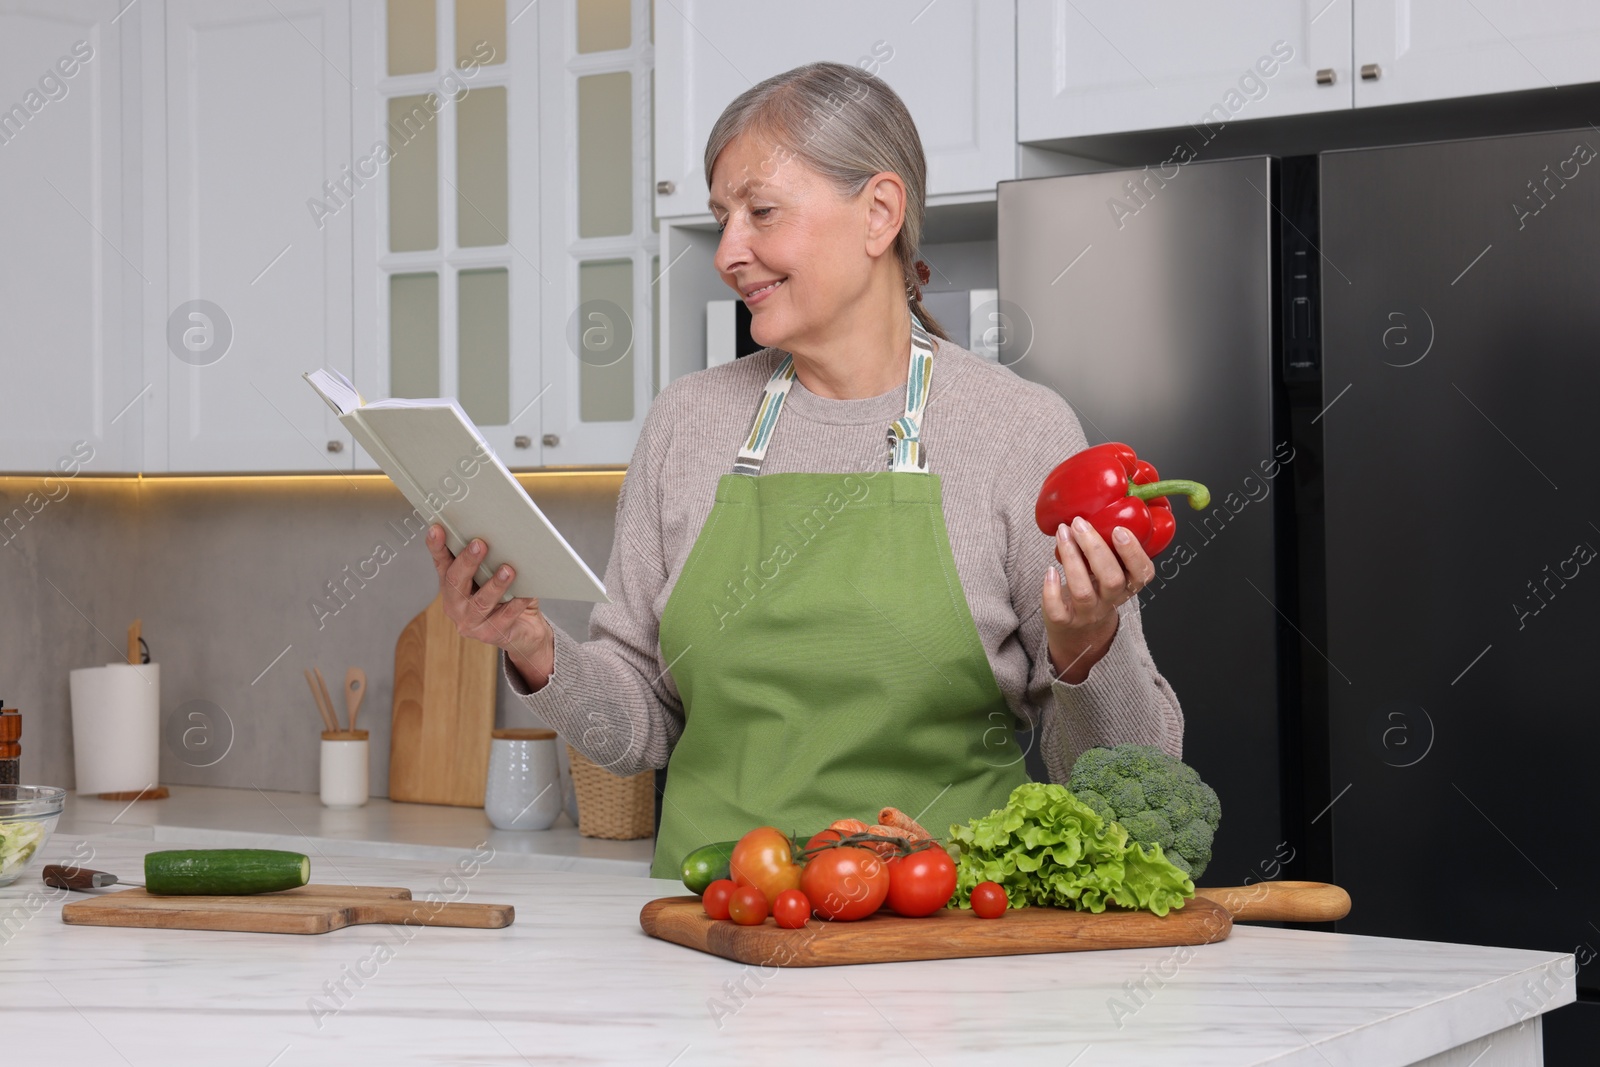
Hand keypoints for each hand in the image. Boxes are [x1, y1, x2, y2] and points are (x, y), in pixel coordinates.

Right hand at [424, 524, 554, 689]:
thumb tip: (500, 534)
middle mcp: (455, 604)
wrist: (524, 630)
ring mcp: (471, 622)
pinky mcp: (490, 635)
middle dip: (468, 561)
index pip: (441, 563)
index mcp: (452, 586)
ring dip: (494, 584)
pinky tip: (525, 594)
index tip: (437, 529)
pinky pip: (504, 617)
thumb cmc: (506, 598)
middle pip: (456, 581)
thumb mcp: (492, 577)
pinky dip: (516, 604)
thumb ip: (489, 561)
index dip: (437, 547)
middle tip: (480, 544)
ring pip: (480, 602)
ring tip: (508, 570)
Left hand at [1040, 516, 1155, 683]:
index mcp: (1129, 585)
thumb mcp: (1112, 569)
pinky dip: (1052, 589)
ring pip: (1083, 590)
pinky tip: (1050, 570)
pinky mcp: (1065, 621)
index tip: (1119, 530)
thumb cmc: (1096, 587)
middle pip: (1111, 579)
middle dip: (1095, 548)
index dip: (1132, 553)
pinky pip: (1058, 610)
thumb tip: (1103, 502)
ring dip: (1071, 558)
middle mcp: (1111, 600)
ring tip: (1062, 533)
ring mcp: (1088, 613)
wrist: (1079, 629)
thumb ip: (1111, 545)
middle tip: (1079, 523)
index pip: (1142, 573)